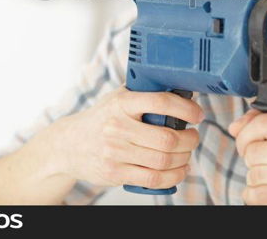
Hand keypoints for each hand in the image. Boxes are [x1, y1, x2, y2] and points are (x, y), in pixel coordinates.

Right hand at [36, 86, 203, 188]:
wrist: (69, 145)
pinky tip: (179, 169)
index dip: (185, 109)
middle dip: (190, 139)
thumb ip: (143, 93)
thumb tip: (179, 88)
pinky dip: (174, 176)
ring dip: (184, 158)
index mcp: (121, 103)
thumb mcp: (117, 98)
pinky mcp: (115, 173)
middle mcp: (117, 126)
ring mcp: (115, 152)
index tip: (197, 114)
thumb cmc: (101, 118)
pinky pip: (153, 178)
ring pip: (163, 160)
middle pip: (167, 138)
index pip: (160, 102)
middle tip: (193, 136)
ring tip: (187, 153)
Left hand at [228, 109, 266, 204]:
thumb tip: (234, 127)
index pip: (260, 123)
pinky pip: (257, 195)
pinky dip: (255, 196)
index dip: (244, 135)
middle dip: (252, 161)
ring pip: (253, 175)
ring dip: (255, 180)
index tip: (246, 144)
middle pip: (253, 152)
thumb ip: (265, 125)